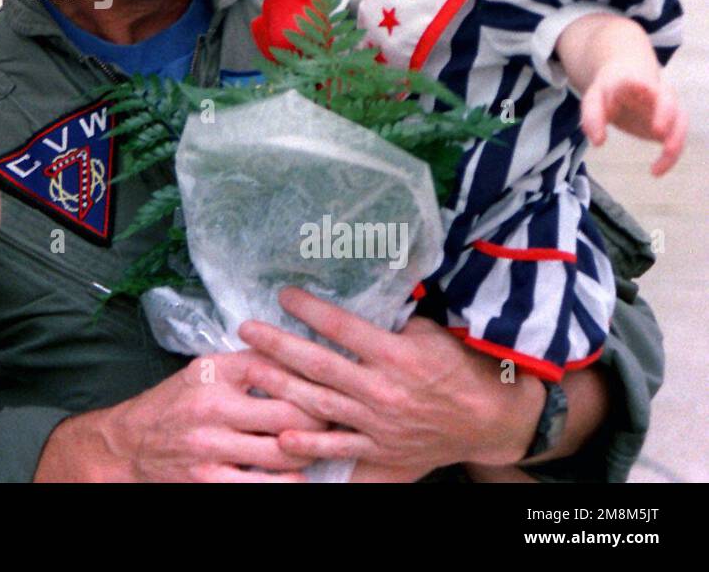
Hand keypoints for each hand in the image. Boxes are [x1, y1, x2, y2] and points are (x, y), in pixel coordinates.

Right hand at [94, 351, 325, 481]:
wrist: (128, 444)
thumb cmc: (174, 403)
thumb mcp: (204, 370)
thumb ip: (248, 363)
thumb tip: (300, 356)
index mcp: (215, 371)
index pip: (278, 365)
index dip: (312, 376)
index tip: (331, 381)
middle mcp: (212, 405)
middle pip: (290, 411)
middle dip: (322, 416)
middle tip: (337, 417)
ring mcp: (210, 446)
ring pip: (284, 451)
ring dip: (309, 450)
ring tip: (318, 445)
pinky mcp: (209, 481)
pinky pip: (264, 486)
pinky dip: (288, 482)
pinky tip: (295, 475)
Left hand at [237, 290, 540, 477]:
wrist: (490, 421)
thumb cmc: (460, 368)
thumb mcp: (432, 333)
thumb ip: (394, 319)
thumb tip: (365, 288)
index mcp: (397, 355)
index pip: (343, 328)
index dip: (310, 309)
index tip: (283, 294)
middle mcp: (383, 389)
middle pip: (321, 364)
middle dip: (279, 345)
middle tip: (246, 329)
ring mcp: (379, 423)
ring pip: (321, 403)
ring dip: (282, 386)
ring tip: (250, 368)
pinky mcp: (380, 449)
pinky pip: (340, 447)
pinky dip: (310, 443)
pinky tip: (281, 436)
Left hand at [580, 61, 684, 174]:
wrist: (626, 79)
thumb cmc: (609, 92)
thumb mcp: (593, 100)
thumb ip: (593, 118)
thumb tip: (598, 143)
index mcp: (633, 82)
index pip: (637, 82)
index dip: (638, 85)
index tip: (637, 87)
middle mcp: (656, 93)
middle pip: (667, 101)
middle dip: (665, 114)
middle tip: (658, 131)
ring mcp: (667, 108)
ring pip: (679, 121)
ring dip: (675, 139)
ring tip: (663, 159)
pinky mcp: (671, 125)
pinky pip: (676, 139)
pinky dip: (669, 157)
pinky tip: (655, 171)